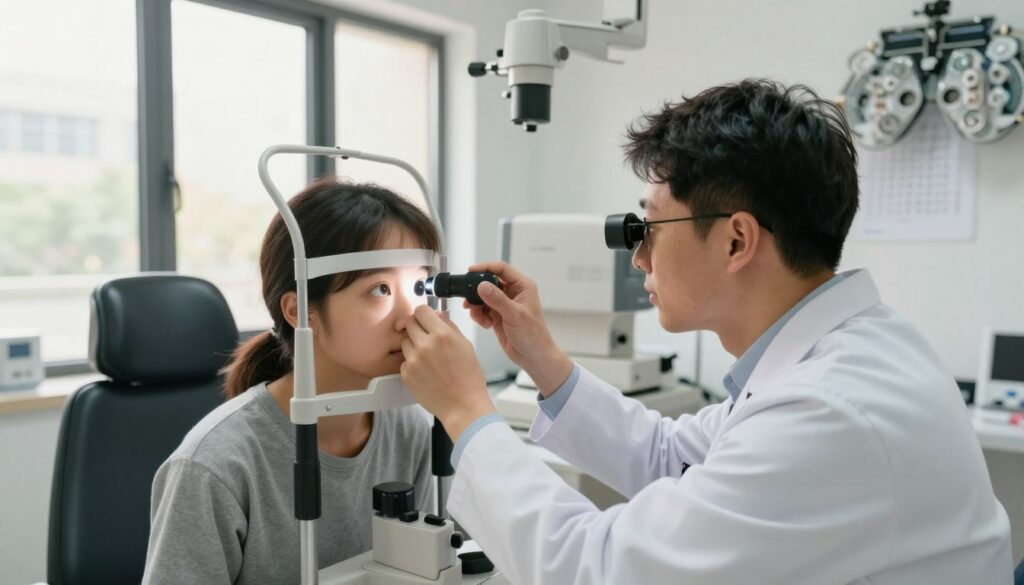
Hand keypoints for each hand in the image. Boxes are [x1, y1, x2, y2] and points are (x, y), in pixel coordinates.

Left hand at [400, 305, 495, 441]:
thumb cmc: (468, 379)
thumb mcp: (466, 346)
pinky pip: (404, 361)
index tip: (425, 318)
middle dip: (417, 327)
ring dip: (414, 346)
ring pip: (405, 342)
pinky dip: (412, 364)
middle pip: (409, 323)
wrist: (463, 406)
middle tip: (425, 337)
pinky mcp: (407, 375)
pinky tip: (426, 372)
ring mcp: (414, 360)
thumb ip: (450, 327)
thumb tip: (438, 315)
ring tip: (429, 359)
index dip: (423, 314)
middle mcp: (425, 345)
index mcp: (442, 335)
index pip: (421, 310)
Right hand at [463, 261, 572, 395]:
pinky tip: (485, 324)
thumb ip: (497, 300)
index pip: (501, 269)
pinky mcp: (498, 315)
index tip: (471, 271)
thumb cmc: (533, 336)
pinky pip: (482, 309)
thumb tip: (482, 286)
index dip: (485, 267)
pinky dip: (479, 315)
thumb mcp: (515, 315)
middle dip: (477, 290)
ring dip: (476, 305)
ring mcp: (504, 304)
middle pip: (489, 282)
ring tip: (476, 314)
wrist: (533, 357)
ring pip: (483, 296)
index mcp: (522, 286)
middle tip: (467, 296)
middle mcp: (513, 293)